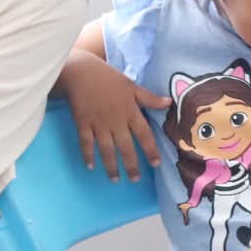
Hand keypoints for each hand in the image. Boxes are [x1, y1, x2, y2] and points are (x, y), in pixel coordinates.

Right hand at [60, 50, 167, 181]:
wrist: (81, 71)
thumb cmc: (108, 78)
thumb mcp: (132, 86)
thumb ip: (149, 98)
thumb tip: (170, 102)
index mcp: (130, 111)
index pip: (144, 134)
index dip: (151, 150)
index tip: (156, 164)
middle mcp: (116, 120)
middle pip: (126, 147)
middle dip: (131, 165)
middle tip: (135, 180)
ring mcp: (98, 123)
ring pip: (106, 149)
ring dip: (111, 166)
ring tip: (116, 179)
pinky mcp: (82, 123)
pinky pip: (86, 142)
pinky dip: (88, 155)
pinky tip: (90, 166)